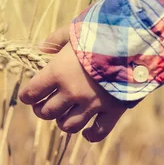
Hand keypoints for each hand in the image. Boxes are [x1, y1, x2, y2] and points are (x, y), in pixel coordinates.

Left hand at [19, 26, 125, 141]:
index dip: (27, 96)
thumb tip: (40, 47)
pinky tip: (86, 132)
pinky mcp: (113, 110)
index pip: (32, 93)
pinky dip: (91, 134)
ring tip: (64, 114)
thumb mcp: (75, 29)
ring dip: (62, 121)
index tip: (28, 95)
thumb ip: (56, 39)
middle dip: (41, 110)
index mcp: (57, 71)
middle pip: (47, 112)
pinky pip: (99, 132)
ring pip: (68, 125)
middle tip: (43, 105)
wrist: (136, 40)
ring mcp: (92, 104)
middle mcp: (72, 92)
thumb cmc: (102, 30)